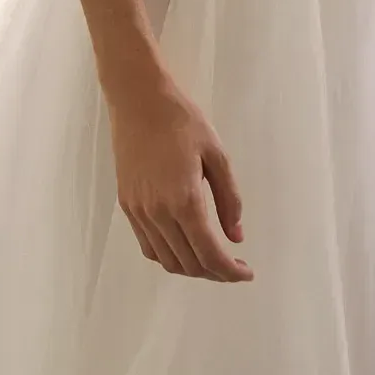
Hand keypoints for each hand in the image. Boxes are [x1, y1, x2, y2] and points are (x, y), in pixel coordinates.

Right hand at [107, 71, 252, 282]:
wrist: (138, 100)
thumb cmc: (182, 121)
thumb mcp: (217, 154)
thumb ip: (230, 199)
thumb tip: (236, 237)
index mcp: (184, 201)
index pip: (209, 254)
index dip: (231, 271)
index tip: (247, 273)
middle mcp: (158, 214)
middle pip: (189, 264)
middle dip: (215, 273)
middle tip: (235, 265)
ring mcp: (139, 212)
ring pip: (167, 261)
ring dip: (192, 268)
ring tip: (212, 258)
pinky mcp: (127, 206)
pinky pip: (148, 246)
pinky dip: (169, 256)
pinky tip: (185, 246)